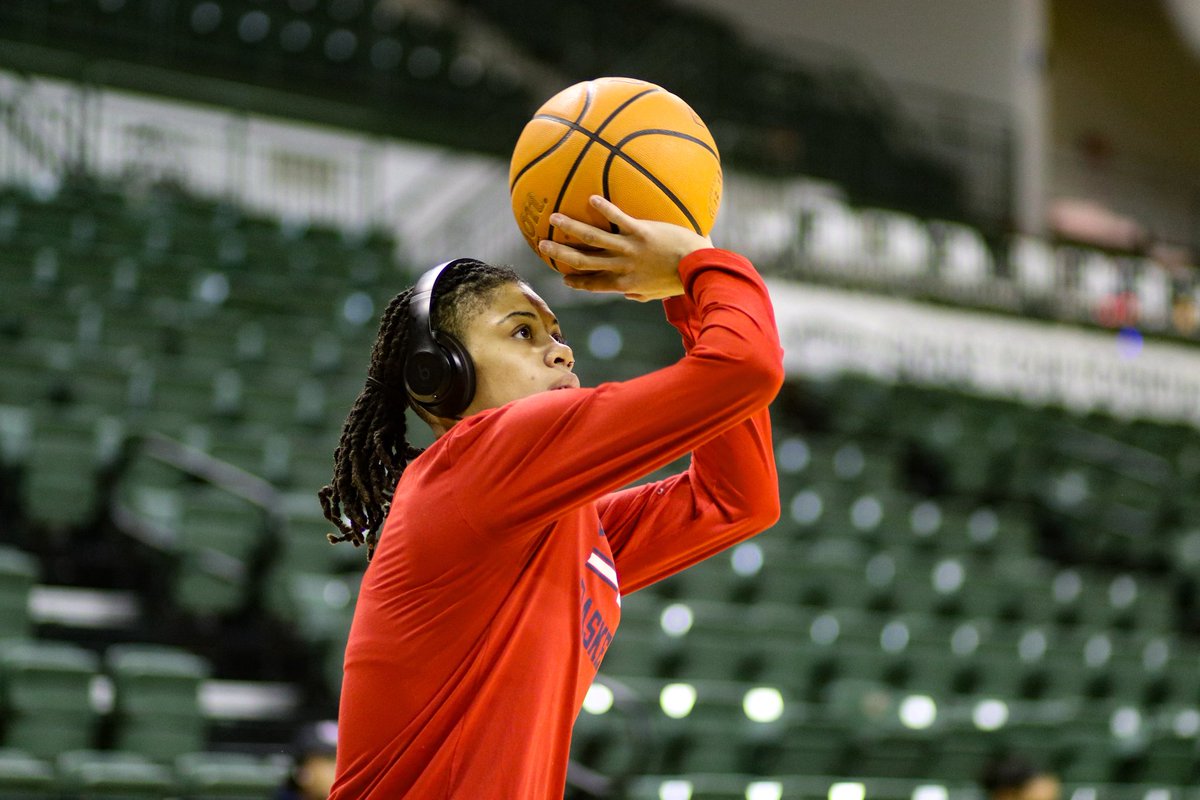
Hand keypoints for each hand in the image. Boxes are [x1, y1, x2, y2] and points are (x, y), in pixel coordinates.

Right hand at [537, 195, 712, 301]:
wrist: (701, 269)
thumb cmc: (682, 280)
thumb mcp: (657, 293)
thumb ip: (640, 294)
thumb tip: (629, 296)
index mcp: (625, 284)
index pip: (595, 284)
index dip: (578, 282)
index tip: (563, 279)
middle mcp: (623, 267)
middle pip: (584, 261)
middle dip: (561, 254)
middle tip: (543, 246)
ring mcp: (631, 249)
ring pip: (594, 240)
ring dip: (572, 229)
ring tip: (554, 219)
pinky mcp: (642, 232)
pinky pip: (619, 219)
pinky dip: (605, 210)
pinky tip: (591, 198)